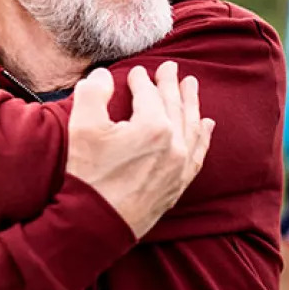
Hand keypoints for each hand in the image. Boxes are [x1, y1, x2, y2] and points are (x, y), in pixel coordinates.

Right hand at [66, 62, 215, 238]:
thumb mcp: (82, 127)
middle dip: (171, 84)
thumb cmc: (88, 174)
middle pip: (175, 105)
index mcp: (153, 125)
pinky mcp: (179, 183)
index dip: (142, 79)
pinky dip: (203, 135)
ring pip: (191, 125)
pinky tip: (206, 125)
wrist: (97, 222)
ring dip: (191, 103)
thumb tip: (103, 76)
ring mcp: (180, 164)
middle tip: (171, 67)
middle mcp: (174, 143)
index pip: (149, 93)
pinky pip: (199, 152)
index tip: (137, 71)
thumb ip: (93, 93)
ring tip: (191, 86)